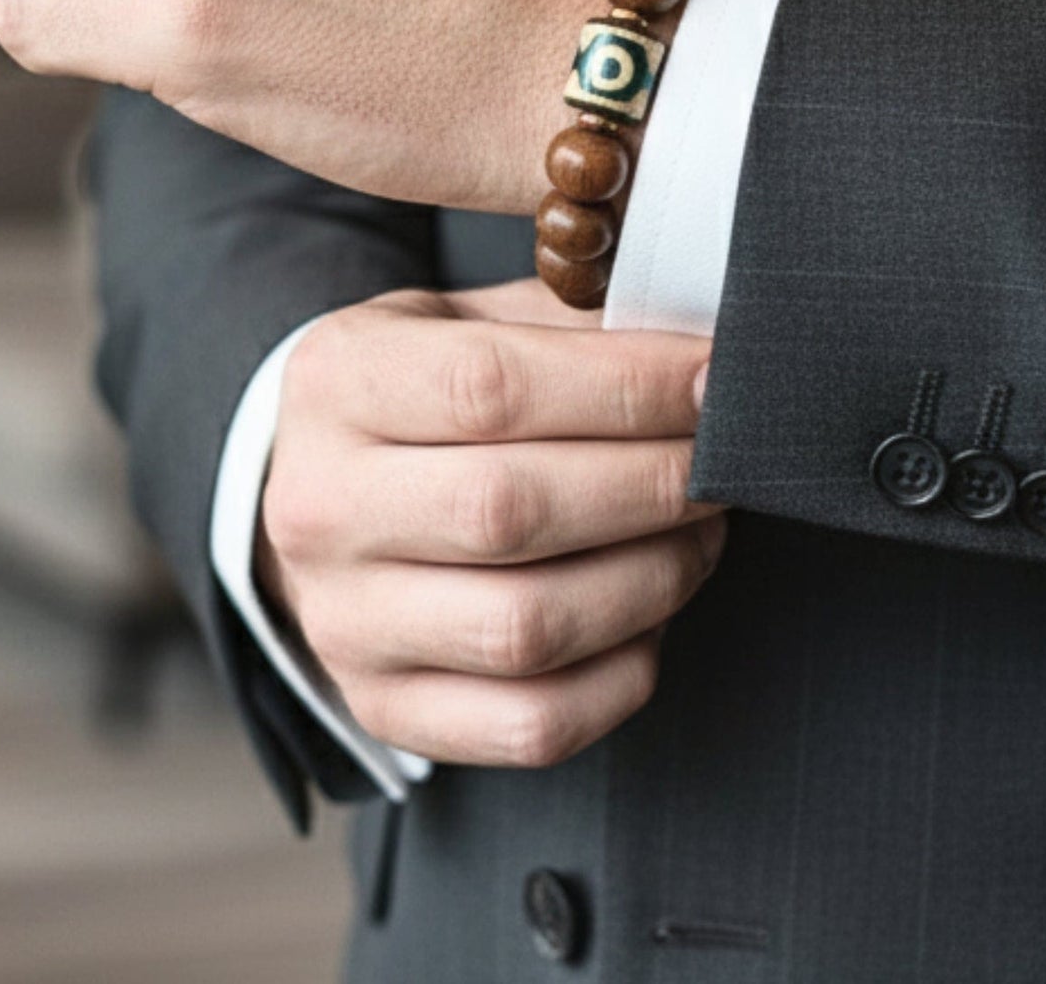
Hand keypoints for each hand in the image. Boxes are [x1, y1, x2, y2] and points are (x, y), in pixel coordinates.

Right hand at [257, 279, 723, 769]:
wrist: (320, 493)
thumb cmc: (418, 396)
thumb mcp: (462, 321)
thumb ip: (565, 327)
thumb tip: (698, 350)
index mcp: (337, 384)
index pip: (490, 388)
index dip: (624, 388)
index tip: (712, 378)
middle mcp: (321, 509)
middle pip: (511, 511)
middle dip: (653, 482)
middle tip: (724, 456)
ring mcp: (344, 623)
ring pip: (528, 628)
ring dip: (653, 578)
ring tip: (699, 529)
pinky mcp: (385, 708)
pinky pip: (533, 724)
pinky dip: (623, 673)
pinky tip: (652, 612)